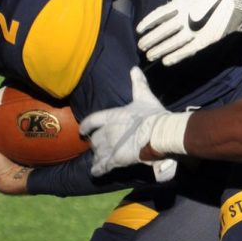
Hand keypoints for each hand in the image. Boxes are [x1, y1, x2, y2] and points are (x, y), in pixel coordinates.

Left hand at [79, 67, 177, 181]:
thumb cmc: (152, 114)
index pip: (91, 120)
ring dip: (97, 156)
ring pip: (97, 153)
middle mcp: (106, 132)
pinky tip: (95, 171)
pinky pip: (101, 167)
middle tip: (99, 145)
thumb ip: (138, 83)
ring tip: (98, 159)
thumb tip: (134, 69)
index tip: (82, 130)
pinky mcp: (115, 160)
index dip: (86, 126)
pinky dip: (97, 170)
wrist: (158, 133)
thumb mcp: (144, 95)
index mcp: (111, 116)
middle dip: (96, 143)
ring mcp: (109, 147)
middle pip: (94, 140)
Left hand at [137, 0, 241, 65]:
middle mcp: (186, 18)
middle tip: (141, 47)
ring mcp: (195, 31)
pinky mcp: (205, 41)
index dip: (147, 23)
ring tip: (150, 56)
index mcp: (183, 3)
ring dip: (159, 50)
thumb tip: (172, 2)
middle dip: (150, 40)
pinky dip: (176, 57)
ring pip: (172, 43)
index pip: (159, 15)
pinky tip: (166, 61)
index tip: (139, 30)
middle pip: (162, 32)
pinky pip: (187, 51)